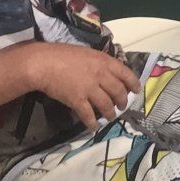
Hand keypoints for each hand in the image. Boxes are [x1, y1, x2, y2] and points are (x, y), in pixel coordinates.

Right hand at [19, 41, 141, 127]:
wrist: (43, 63)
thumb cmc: (62, 55)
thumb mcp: (87, 53)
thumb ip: (99, 63)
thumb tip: (107, 72)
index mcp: (104, 61)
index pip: (126, 74)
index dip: (134, 84)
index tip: (136, 91)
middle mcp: (100, 75)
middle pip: (118, 92)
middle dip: (122, 101)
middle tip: (121, 106)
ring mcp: (89, 88)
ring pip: (107, 105)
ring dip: (110, 113)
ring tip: (110, 117)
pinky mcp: (77, 100)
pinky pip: (89, 115)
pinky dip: (93, 123)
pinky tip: (94, 127)